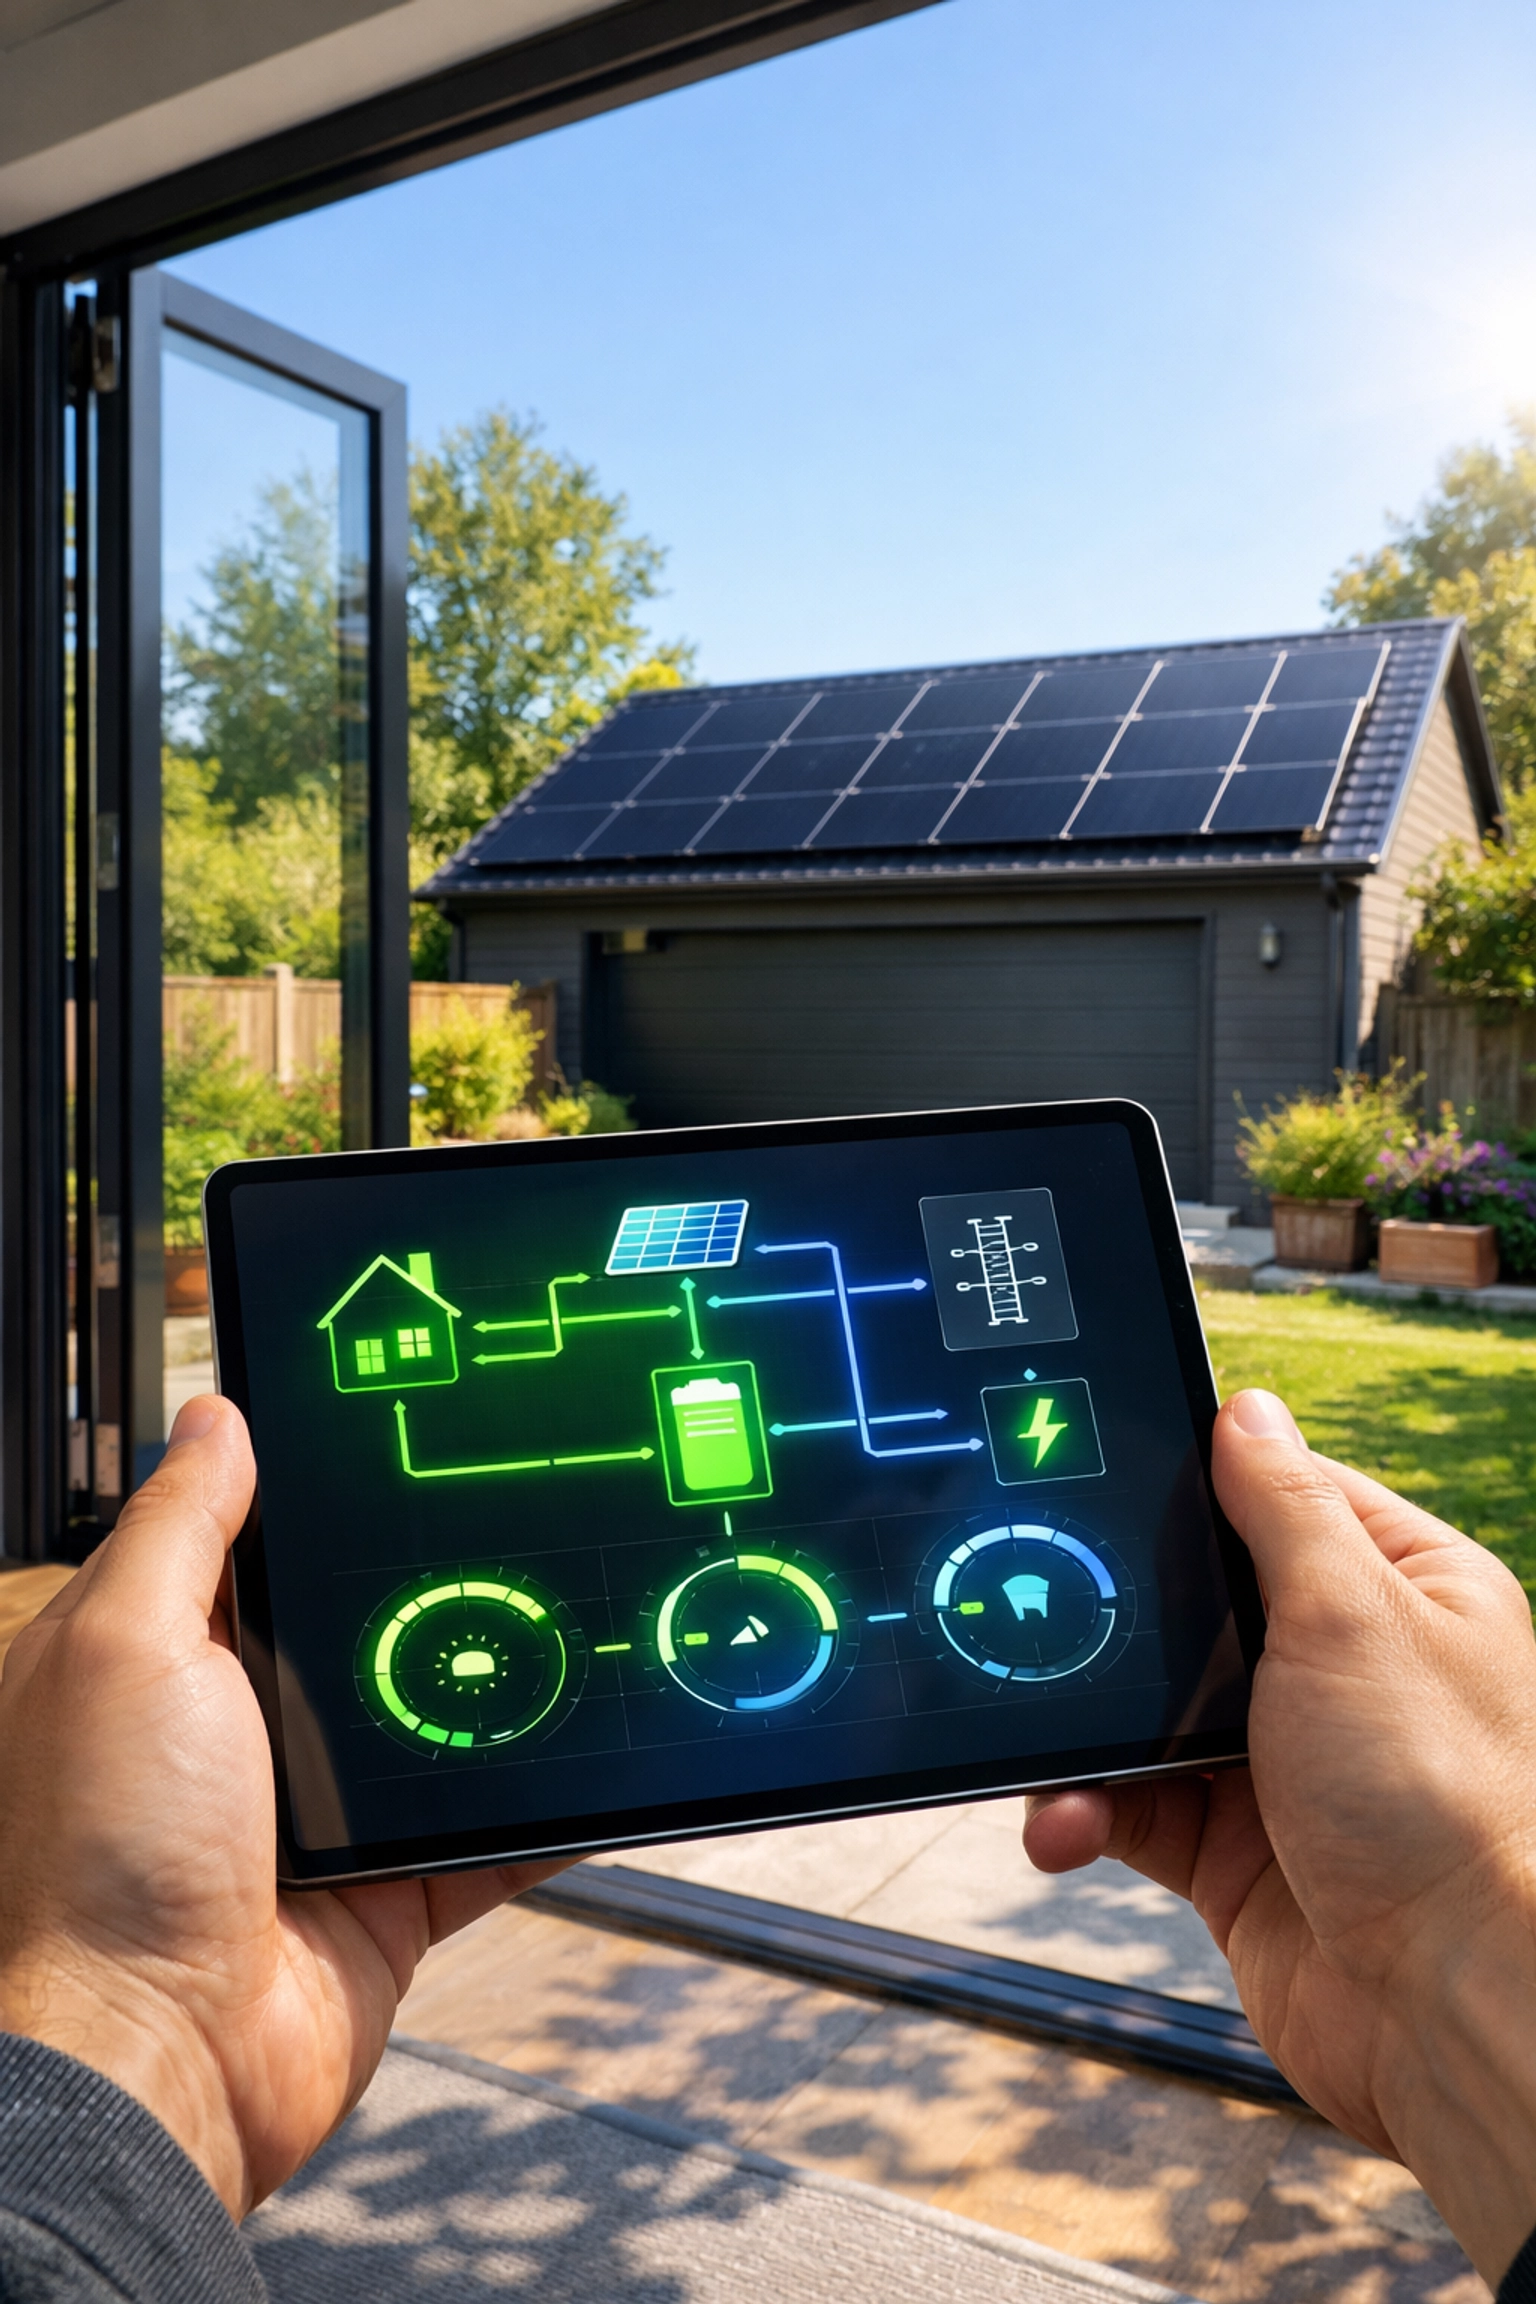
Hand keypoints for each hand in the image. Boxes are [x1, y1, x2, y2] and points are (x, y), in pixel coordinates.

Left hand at [0, 1395, 562, 2218]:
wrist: (155, 2069)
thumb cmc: (96, 1867)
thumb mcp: (127, 1647)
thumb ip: (182, 1527)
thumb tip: (216, 1416)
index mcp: (162, 1656)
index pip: (251, 1540)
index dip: (315, 1488)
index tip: (398, 1434)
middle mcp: (239, 1730)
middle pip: (361, 1622)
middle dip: (429, 1584)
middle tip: (520, 1512)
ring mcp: (320, 1815)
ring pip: (439, 1720)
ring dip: (499, 1689)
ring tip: (577, 1610)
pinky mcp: (390, 1892)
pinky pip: (495, 1833)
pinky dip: (552, 1806)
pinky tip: (607, 1757)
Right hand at [1025, 1389, 1535, 2283]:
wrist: (1449, 2010)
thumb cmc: (1442, 1806)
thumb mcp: (1353, 1616)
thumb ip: (1282, 1509)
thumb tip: (1244, 1408)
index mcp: (1400, 1588)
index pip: (1280, 1496)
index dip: (1193, 1483)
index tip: (1099, 1466)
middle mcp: (1342, 1666)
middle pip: (1193, 1602)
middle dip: (1115, 1621)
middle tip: (1044, 1610)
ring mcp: (1282, 1759)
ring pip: (1145, 1707)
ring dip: (1086, 1730)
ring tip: (1052, 1753)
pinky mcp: (1230, 1847)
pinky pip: (1128, 1801)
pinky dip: (1084, 1808)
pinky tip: (1066, 1822)